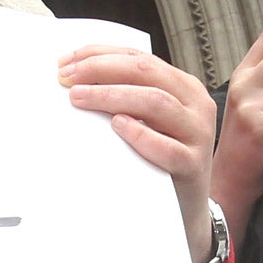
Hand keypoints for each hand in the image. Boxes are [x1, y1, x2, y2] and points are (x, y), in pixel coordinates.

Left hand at [59, 44, 218, 262]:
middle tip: (66, 78)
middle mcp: (196, 104)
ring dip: (112, 96)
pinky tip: (117, 126)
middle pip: (146, 72)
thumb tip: (74, 78)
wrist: (186, 207)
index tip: (64, 62)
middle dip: (101, 70)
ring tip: (79, 98)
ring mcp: (198, 134)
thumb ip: (125, 97)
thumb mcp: (147, 121)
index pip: (139, 58)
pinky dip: (140, 134)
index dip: (100, 55)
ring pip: (156, 102)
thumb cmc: (158, 158)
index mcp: (183, 86)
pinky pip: (167, 147)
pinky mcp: (193, 165)